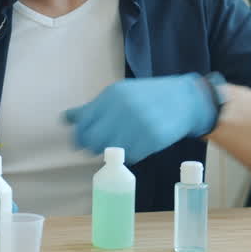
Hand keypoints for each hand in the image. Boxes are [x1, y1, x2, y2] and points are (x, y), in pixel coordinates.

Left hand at [64, 74, 215, 163]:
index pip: (83, 124)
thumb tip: (65, 119)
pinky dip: (131, 155)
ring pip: (112, 152)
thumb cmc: (147, 97)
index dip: (80, 137)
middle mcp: (123, 108)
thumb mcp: (119, 95)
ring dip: (113, 153)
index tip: (84, 142)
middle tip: (102, 147)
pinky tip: (138, 146)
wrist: (185, 99)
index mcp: (112, 95)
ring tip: (123, 144)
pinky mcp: (153, 138)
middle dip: (94, 147)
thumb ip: (92, 108)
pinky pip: (131, 157)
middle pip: (94, 141)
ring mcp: (138, 124)